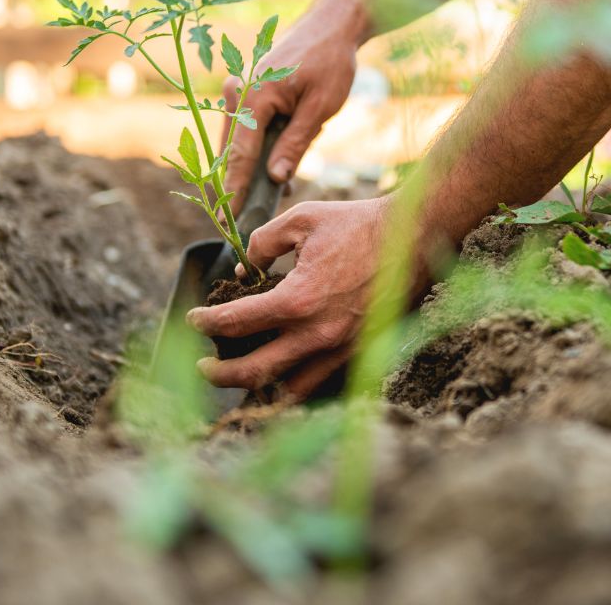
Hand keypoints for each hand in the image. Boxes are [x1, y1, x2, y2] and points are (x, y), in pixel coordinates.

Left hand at [186, 197, 389, 400]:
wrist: (416, 237)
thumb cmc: (359, 224)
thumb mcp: (302, 219)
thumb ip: (263, 242)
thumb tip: (245, 269)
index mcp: (298, 300)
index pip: (235, 323)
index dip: (206, 322)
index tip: (194, 318)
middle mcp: (317, 335)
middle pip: (253, 373)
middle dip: (219, 373)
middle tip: (203, 365)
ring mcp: (341, 350)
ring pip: (288, 391)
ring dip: (257, 388)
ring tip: (241, 377)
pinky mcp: (359, 354)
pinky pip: (320, 384)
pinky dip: (294, 386)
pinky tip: (282, 375)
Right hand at [221, 8, 360, 212]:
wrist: (332, 25)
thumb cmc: (330, 62)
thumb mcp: (320, 108)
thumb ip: (295, 144)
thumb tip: (275, 179)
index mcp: (252, 96)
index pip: (240, 155)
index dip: (234, 191)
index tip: (226, 220)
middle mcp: (236, 92)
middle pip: (233, 151)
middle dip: (242, 183)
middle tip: (248, 216)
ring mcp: (238, 90)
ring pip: (238, 142)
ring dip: (252, 168)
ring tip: (275, 193)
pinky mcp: (245, 91)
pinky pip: (246, 129)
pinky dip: (258, 150)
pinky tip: (278, 168)